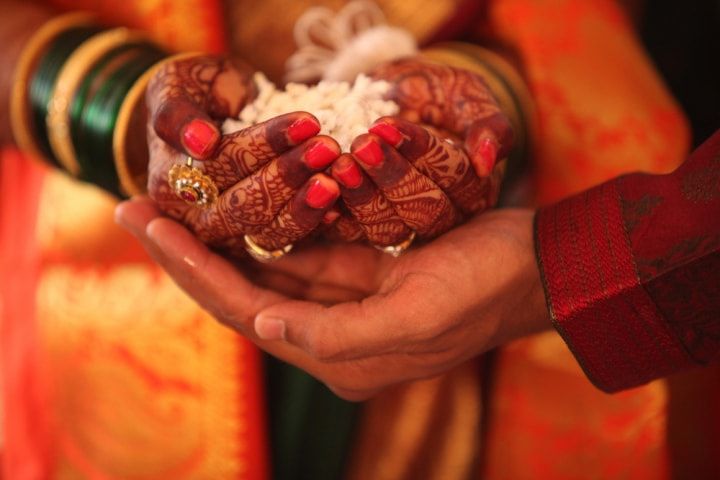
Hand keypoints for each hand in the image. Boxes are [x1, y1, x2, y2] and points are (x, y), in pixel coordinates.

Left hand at [115, 198, 551, 400]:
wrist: (534, 266)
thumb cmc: (484, 288)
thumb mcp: (418, 315)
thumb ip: (338, 334)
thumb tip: (266, 328)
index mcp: (342, 357)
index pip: (250, 313)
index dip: (198, 271)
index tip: (153, 226)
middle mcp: (333, 337)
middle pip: (245, 296)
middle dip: (190, 255)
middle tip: (137, 210)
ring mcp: (344, 305)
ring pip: (265, 275)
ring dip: (218, 243)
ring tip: (168, 209)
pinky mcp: (359, 276)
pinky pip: (298, 257)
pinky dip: (263, 236)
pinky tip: (231, 214)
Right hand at [146, 55, 341, 253]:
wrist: (217, 114)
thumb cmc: (197, 94)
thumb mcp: (176, 86)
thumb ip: (177, 112)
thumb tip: (200, 143)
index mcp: (170, 186)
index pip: (221, 167)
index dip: (265, 144)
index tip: (307, 121)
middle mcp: (197, 221)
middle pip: (244, 206)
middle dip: (289, 176)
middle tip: (329, 148)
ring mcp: (230, 239)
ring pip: (268, 232)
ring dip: (306, 205)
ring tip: (337, 177)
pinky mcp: (260, 242)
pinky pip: (290, 242)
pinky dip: (315, 225)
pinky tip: (340, 206)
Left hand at [324, 58, 513, 246]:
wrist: (392, 99)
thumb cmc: (435, 92)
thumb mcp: (467, 94)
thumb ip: (488, 122)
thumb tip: (486, 161)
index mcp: (474, 186)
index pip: (455, 176)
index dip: (421, 152)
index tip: (386, 126)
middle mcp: (443, 214)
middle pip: (424, 208)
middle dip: (391, 176)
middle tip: (361, 145)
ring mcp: (404, 225)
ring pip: (389, 227)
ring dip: (361, 197)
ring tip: (338, 164)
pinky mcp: (367, 230)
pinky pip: (352, 235)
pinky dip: (334, 216)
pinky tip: (317, 190)